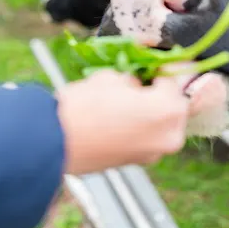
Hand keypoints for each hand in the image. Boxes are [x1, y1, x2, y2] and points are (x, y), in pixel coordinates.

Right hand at [56, 69, 193, 174]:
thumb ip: (133, 79)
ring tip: (128, 101)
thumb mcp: (113, 78)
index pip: (172, 80)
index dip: (159, 69)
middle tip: (141, 83)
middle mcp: (170, 135)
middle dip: (159, 93)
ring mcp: (155, 153)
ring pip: (162, 124)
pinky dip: (141, 128)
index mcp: (169, 109)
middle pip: (174, 106)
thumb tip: (137, 83)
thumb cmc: (84, 105)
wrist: (54, 141)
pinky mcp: (139, 162)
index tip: (152, 65)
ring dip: (151, 112)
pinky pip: (148, 138)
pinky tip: (121, 119)